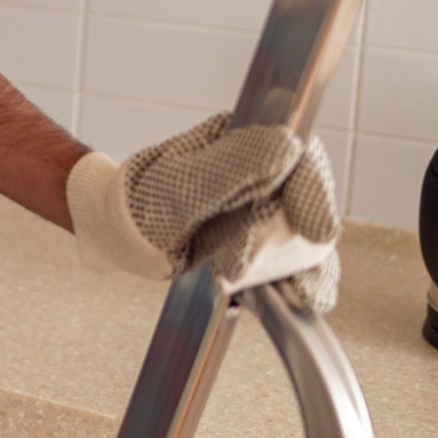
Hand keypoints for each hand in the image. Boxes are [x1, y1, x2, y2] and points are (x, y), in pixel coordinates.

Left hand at [67, 112, 340, 311]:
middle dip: (283, 241)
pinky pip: (304, 265)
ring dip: (297, 267)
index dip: (313, 193)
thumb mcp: (177, 184)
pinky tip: (296, 297)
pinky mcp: (273, 246)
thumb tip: (286, 145)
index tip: (313, 230)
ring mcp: (275, 210)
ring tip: (243, 279)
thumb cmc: (143, 201)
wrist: (124, 234)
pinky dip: (306, 283)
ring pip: (312, 238)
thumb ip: (228, 168)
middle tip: (235, 264)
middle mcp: (269, 172)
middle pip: (310, 204)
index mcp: (247, 140)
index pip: (303, 158)